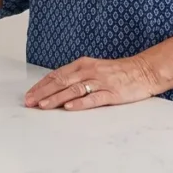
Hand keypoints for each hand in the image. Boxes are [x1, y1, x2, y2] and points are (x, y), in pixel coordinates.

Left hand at [24, 56, 156, 110]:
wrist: (144, 70)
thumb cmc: (117, 72)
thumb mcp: (94, 69)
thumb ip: (77, 77)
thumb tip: (56, 88)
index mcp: (82, 64)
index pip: (57, 75)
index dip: (41, 85)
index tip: (29, 95)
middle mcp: (89, 71)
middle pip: (61, 82)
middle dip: (43, 93)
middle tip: (29, 102)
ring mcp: (100, 82)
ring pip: (74, 90)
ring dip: (56, 98)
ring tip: (43, 106)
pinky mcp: (111, 93)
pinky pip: (93, 98)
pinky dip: (80, 103)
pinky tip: (69, 107)